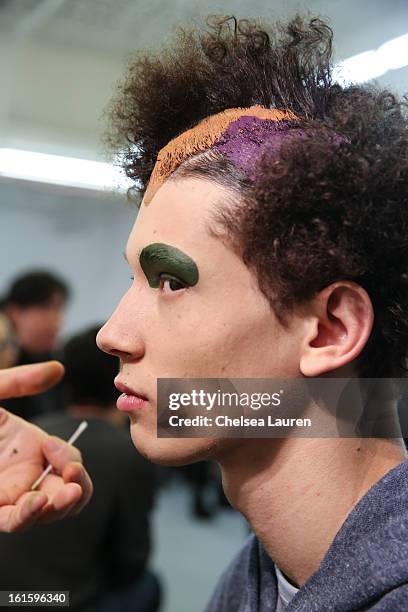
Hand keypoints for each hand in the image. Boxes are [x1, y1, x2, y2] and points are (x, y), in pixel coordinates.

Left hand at [0, 361, 92, 531]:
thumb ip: (20, 381)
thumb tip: (59, 369)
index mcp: (30, 449)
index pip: (67, 463)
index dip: (70, 458)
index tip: (52, 445)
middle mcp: (24, 475)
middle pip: (64, 493)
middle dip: (78, 489)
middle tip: (74, 478)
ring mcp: (7, 494)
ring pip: (46, 511)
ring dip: (61, 505)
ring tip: (67, 493)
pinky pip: (13, 521)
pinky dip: (29, 516)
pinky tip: (37, 502)